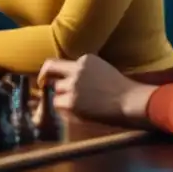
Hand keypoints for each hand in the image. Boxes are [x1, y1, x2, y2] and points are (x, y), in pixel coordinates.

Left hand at [38, 54, 156, 126]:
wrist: (132, 102)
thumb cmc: (123, 91)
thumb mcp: (103, 71)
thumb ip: (86, 72)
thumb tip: (68, 80)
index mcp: (86, 59)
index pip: (63, 63)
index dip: (59, 73)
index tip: (54, 78)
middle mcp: (77, 69)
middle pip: (50, 68)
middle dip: (43, 76)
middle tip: (41, 84)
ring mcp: (73, 85)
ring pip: (55, 90)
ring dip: (62, 98)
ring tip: (79, 105)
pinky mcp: (72, 102)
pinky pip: (58, 105)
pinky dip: (65, 110)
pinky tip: (79, 112)